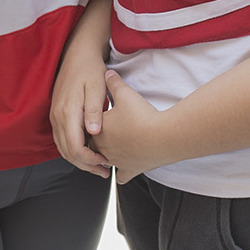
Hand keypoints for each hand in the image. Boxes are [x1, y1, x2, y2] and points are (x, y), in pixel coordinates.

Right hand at [50, 55, 112, 177]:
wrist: (77, 56)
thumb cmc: (90, 71)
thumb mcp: (97, 89)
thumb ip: (95, 111)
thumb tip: (94, 133)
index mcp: (68, 112)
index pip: (75, 147)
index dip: (90, 160)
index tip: (105, 162)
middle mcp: (57, 117)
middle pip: (67, 152)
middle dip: (86, 165)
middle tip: (104, 170)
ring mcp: (55, 117)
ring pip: (63, 148)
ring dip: (79, 160)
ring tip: (98, 165)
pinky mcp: (56, 115)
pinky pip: (61, 140)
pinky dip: (73, 150)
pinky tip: (88, 151)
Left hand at [92, 69, 171, 184]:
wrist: (163, 137)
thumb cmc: (142, 116)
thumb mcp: (125, 93)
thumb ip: (113, 82)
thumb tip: (107, 73)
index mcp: (98, 131)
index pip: (85, 128)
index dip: (90, 122)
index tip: (95, 117)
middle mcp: (103, 149)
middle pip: (93, 145)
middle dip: (95, 139)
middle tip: (101, 131)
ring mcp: (116, 161)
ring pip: (104, 161)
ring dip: (104, 156)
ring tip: (110, 148)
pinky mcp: (131, 170)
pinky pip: (121, 176)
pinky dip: (120, 174)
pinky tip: (121, 170)